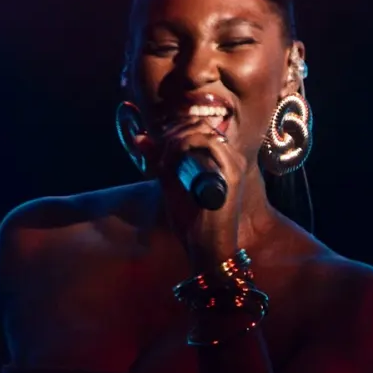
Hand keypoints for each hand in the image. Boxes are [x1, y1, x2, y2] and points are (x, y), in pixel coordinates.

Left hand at [151, 112, 251, 268]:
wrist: (207, 250)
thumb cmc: (192, 223)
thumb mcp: (170, 184)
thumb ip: (158, 160)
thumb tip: (139, 137)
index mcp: (221, 159)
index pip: (198, 126)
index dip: (173, 130)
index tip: (155, 146)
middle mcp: (231, 157)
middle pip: (199, 123)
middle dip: (172, 132)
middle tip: (157, 152)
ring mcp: (234, 163)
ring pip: (201, 129)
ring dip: (176, 138)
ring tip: (164, 161)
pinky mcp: (232, 171)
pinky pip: (207, 142)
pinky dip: (184, 144)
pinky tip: (171, 160)